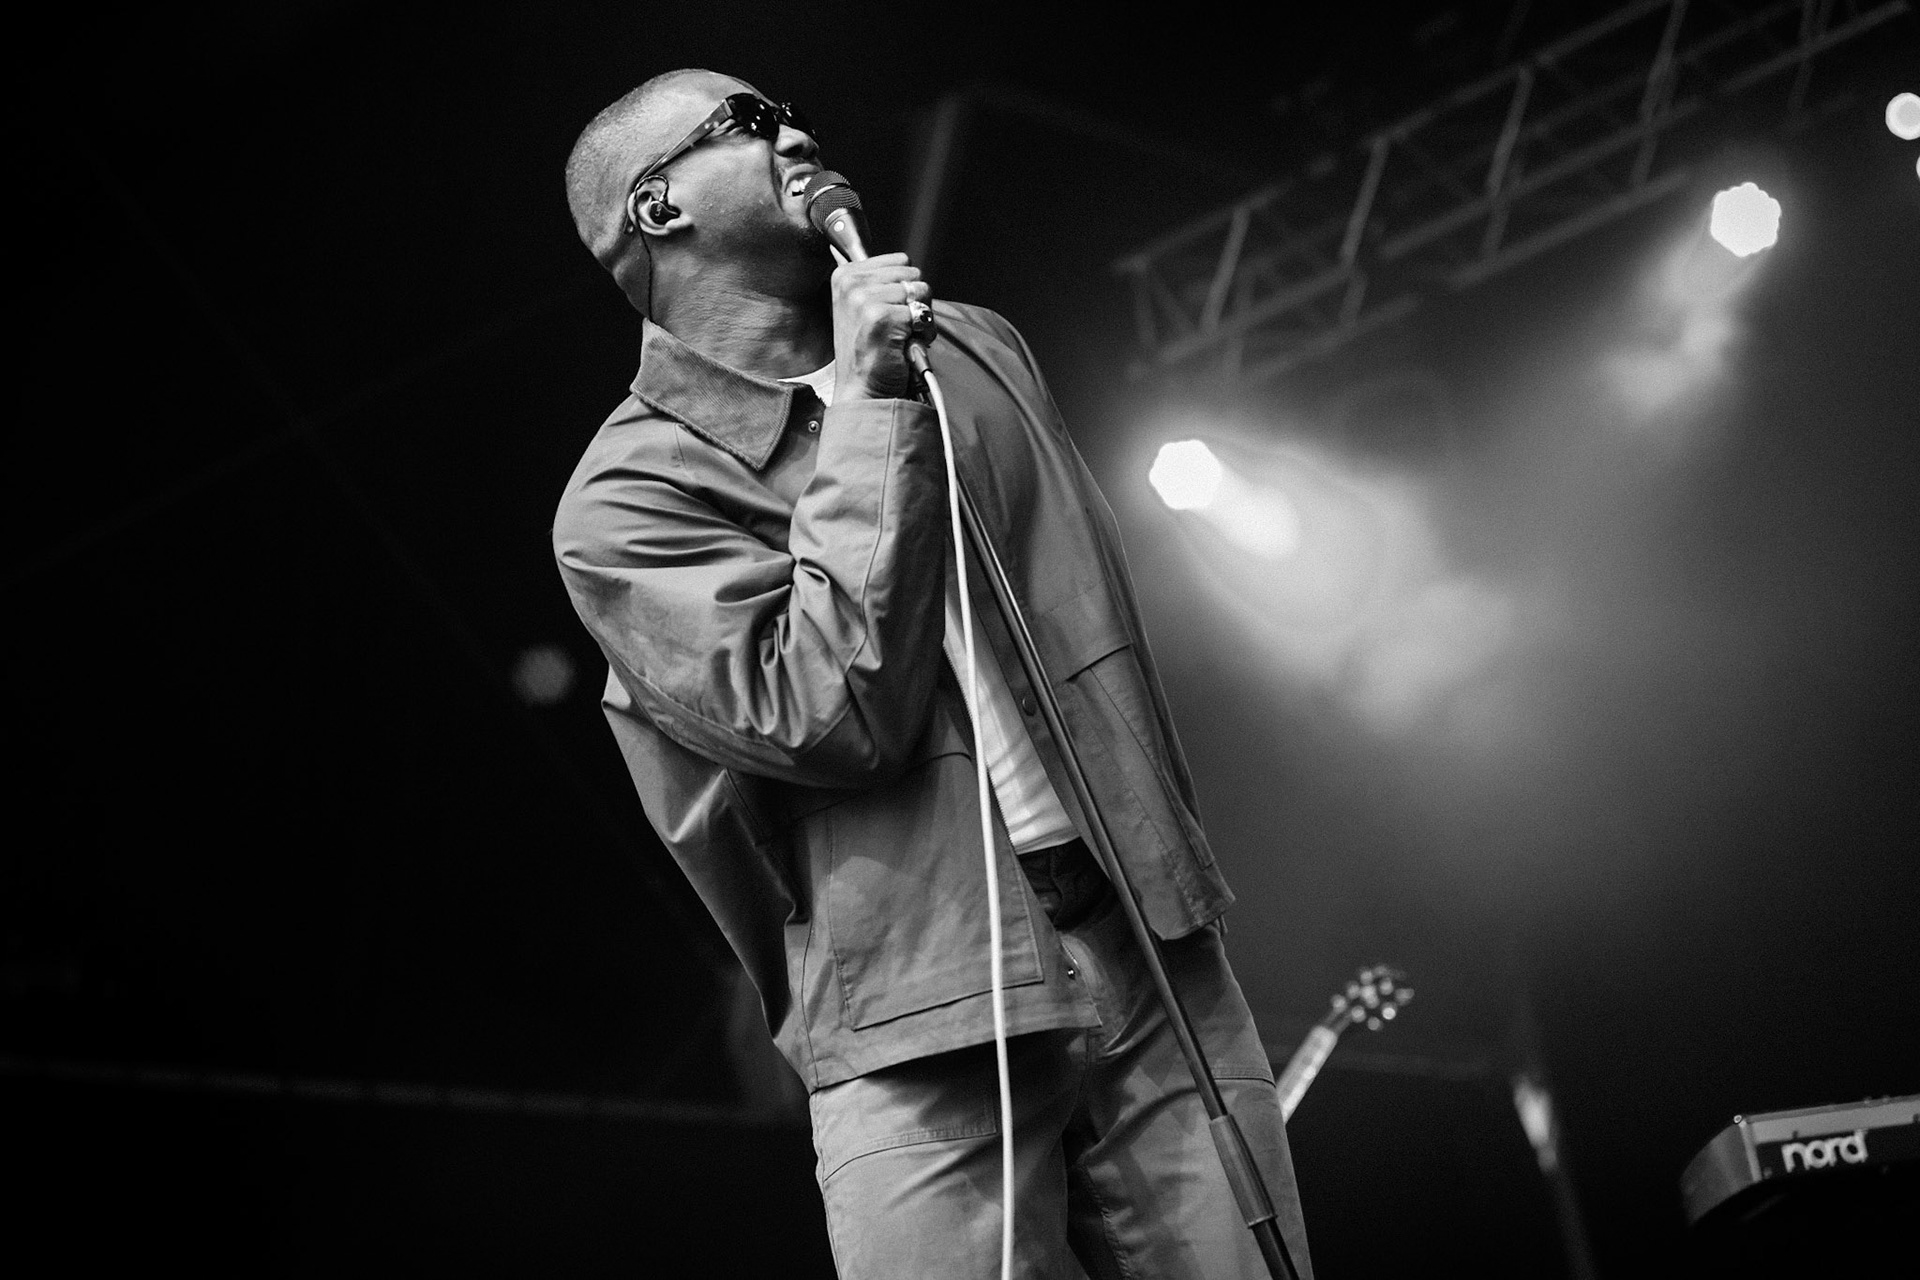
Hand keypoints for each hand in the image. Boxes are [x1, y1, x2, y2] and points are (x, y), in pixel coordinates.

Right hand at [830, 253, 931, 401]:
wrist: (863, 390)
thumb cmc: (869, 354)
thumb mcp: (863, 307)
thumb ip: (881, 282)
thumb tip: (907, 268)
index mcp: (845, 275)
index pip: (900, 260)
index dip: (905, 288)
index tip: (890, 310)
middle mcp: (851, 283)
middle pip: (913, 274)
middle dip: (915, 301)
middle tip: (899, 326)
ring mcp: (864, 299)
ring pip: (921, 291)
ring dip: (920, 317)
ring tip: (901, 336)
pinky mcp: (881, 317)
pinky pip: (922, 314)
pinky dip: (922, 333)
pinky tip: (904, 346)